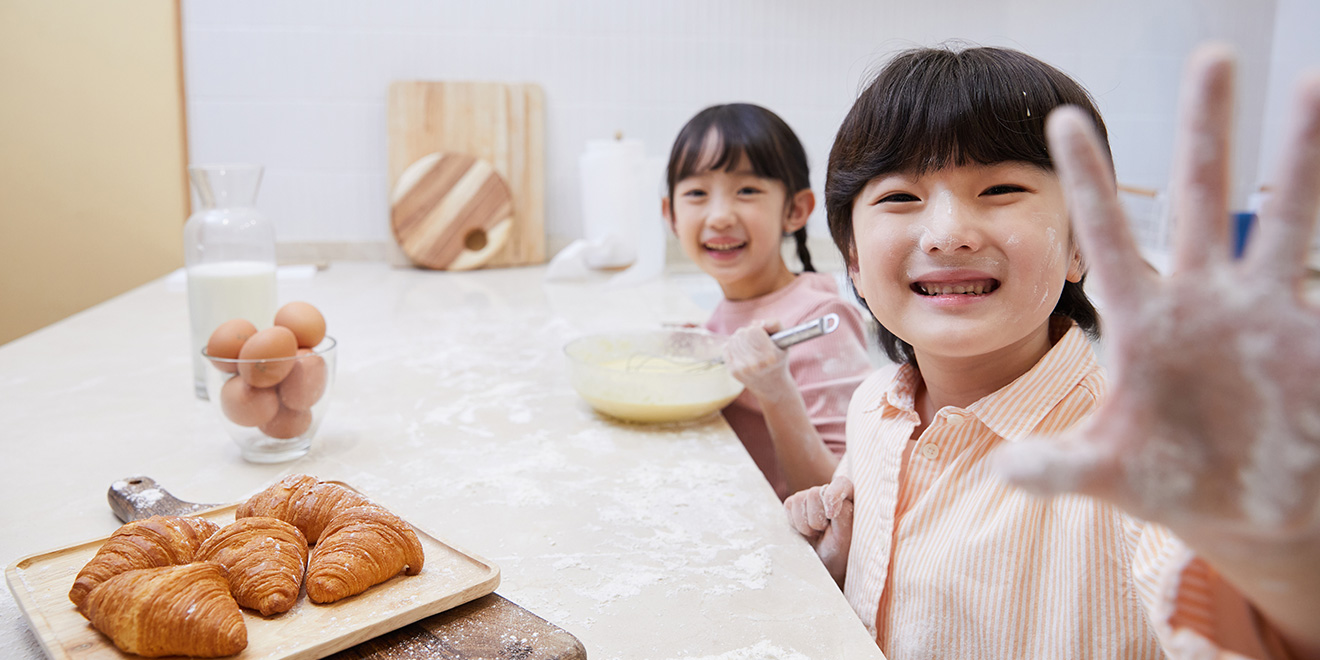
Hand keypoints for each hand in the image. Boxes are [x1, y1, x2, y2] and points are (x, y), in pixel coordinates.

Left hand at [724, 321, 793, 399]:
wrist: (772, 386)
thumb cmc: (778, 360)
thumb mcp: (784, 341)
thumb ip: (774, 324)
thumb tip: (755, 323)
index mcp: (770, 357)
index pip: (754, 330)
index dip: (757, 328)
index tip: (762, 334)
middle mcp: (755, 365)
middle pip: (741, 334)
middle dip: (747, 333)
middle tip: (754, 340)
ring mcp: (743, 369)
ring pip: (733, 340)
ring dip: (739, 339)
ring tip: (748, 345)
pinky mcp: (733, 372)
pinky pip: (726, 348)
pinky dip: (732, 346)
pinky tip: (741, 351)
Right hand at [784, 476, 853, 586]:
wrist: (826, 565)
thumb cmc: (842, 552)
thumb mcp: (847, 538)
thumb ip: (843, 515)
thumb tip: (829, 497)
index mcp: (850, 497)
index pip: (841, 484)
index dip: (832, 496)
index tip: (830, 515)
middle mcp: (831, 492)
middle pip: (814, 493)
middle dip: (816, 519)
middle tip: (823, 533)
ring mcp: (813, 497)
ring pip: (799, 498)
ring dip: (805, 524)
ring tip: (816, 534)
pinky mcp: (797, 504)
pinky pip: (789, 505)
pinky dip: (795, 523)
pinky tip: (806, 531)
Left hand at [995, 44, 1319, 652]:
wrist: (1243, 510)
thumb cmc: (1169, 480)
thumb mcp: (1108, 473)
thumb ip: (1057, 468)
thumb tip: (998, 475)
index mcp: (1142, 321)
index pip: (1107, 235)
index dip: (1088, 180)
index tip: (1060, 118)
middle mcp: (1201, 299)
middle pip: (1200, 197)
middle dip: (1206, 129)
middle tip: (1210, 55)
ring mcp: (1260, 309)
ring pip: (1281, 214)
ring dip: (1300, 153)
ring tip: (1312, 81)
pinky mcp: (1306, 332)